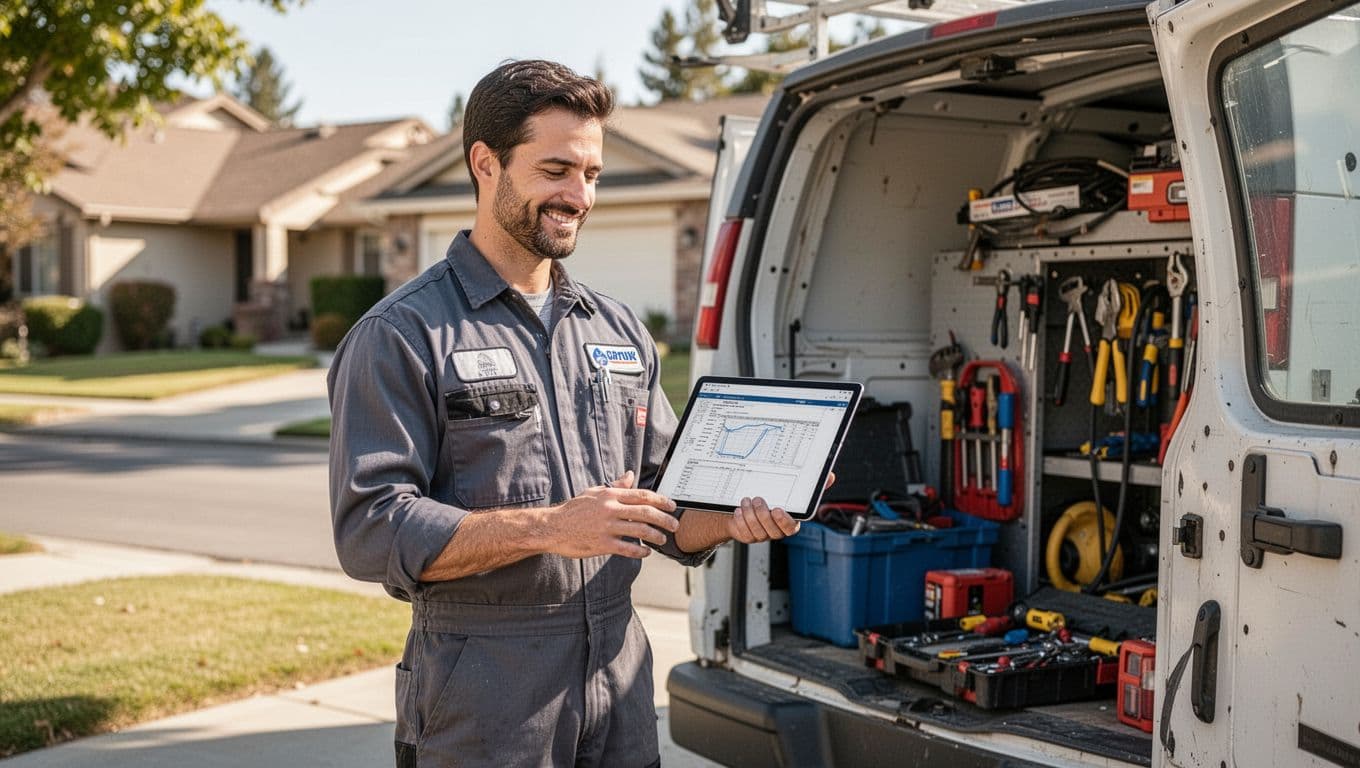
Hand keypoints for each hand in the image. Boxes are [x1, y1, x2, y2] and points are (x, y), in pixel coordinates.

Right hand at [543, 471, 678, 558]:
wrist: (552, 527)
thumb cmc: (574, 509)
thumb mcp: (594, 492)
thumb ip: (615, 486)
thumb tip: (630, 475)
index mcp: (610, 495)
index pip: (642, 495)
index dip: (661, 500)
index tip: (672, 506)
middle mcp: (610, 509)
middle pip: (645, 512)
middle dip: (664, 519)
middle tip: (675, 525)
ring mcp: (606, 527)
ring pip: (639, 530)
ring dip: (655, 535)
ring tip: (662, 539)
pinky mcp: (601, 544)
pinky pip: (627, 548)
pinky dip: (640, 551)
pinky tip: (646, 552)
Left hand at [724, 472, 832, 543]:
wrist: (747, 504)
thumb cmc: (771, 496)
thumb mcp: (789, 489)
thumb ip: (811, 486)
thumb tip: (831, 476)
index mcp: (788, 522)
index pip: (790, 528)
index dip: (784, 521)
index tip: (778, 509)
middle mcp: (775, 531)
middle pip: (771, 530)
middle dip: (762, 514)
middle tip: (757, 498)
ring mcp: (761, 535)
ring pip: (756, 531)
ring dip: (749, 515)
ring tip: (746, 500)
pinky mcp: (747, 536)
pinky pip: (744, 533)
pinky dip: (740, 521)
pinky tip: (738, 510)